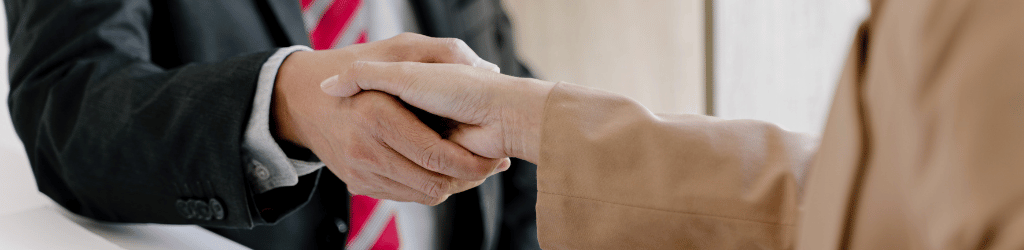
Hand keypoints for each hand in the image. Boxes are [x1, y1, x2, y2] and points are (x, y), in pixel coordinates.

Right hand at [272, 33, 508, 204]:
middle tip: (487, 168)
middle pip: (433, 182)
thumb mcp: (399, 47)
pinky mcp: (359, 185)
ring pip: (421, 194)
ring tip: (469, 167)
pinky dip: (427, 187)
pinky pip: (404, 197)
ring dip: (451, 185)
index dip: (470, 161)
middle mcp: (365, 147)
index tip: (493, 158)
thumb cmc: (358, 66)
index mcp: (378, 115)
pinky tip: (440, 169)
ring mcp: (360, 170)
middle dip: (466, 179)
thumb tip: (485, 66)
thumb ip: (442, 50)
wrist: (304, 99)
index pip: (435, 155)